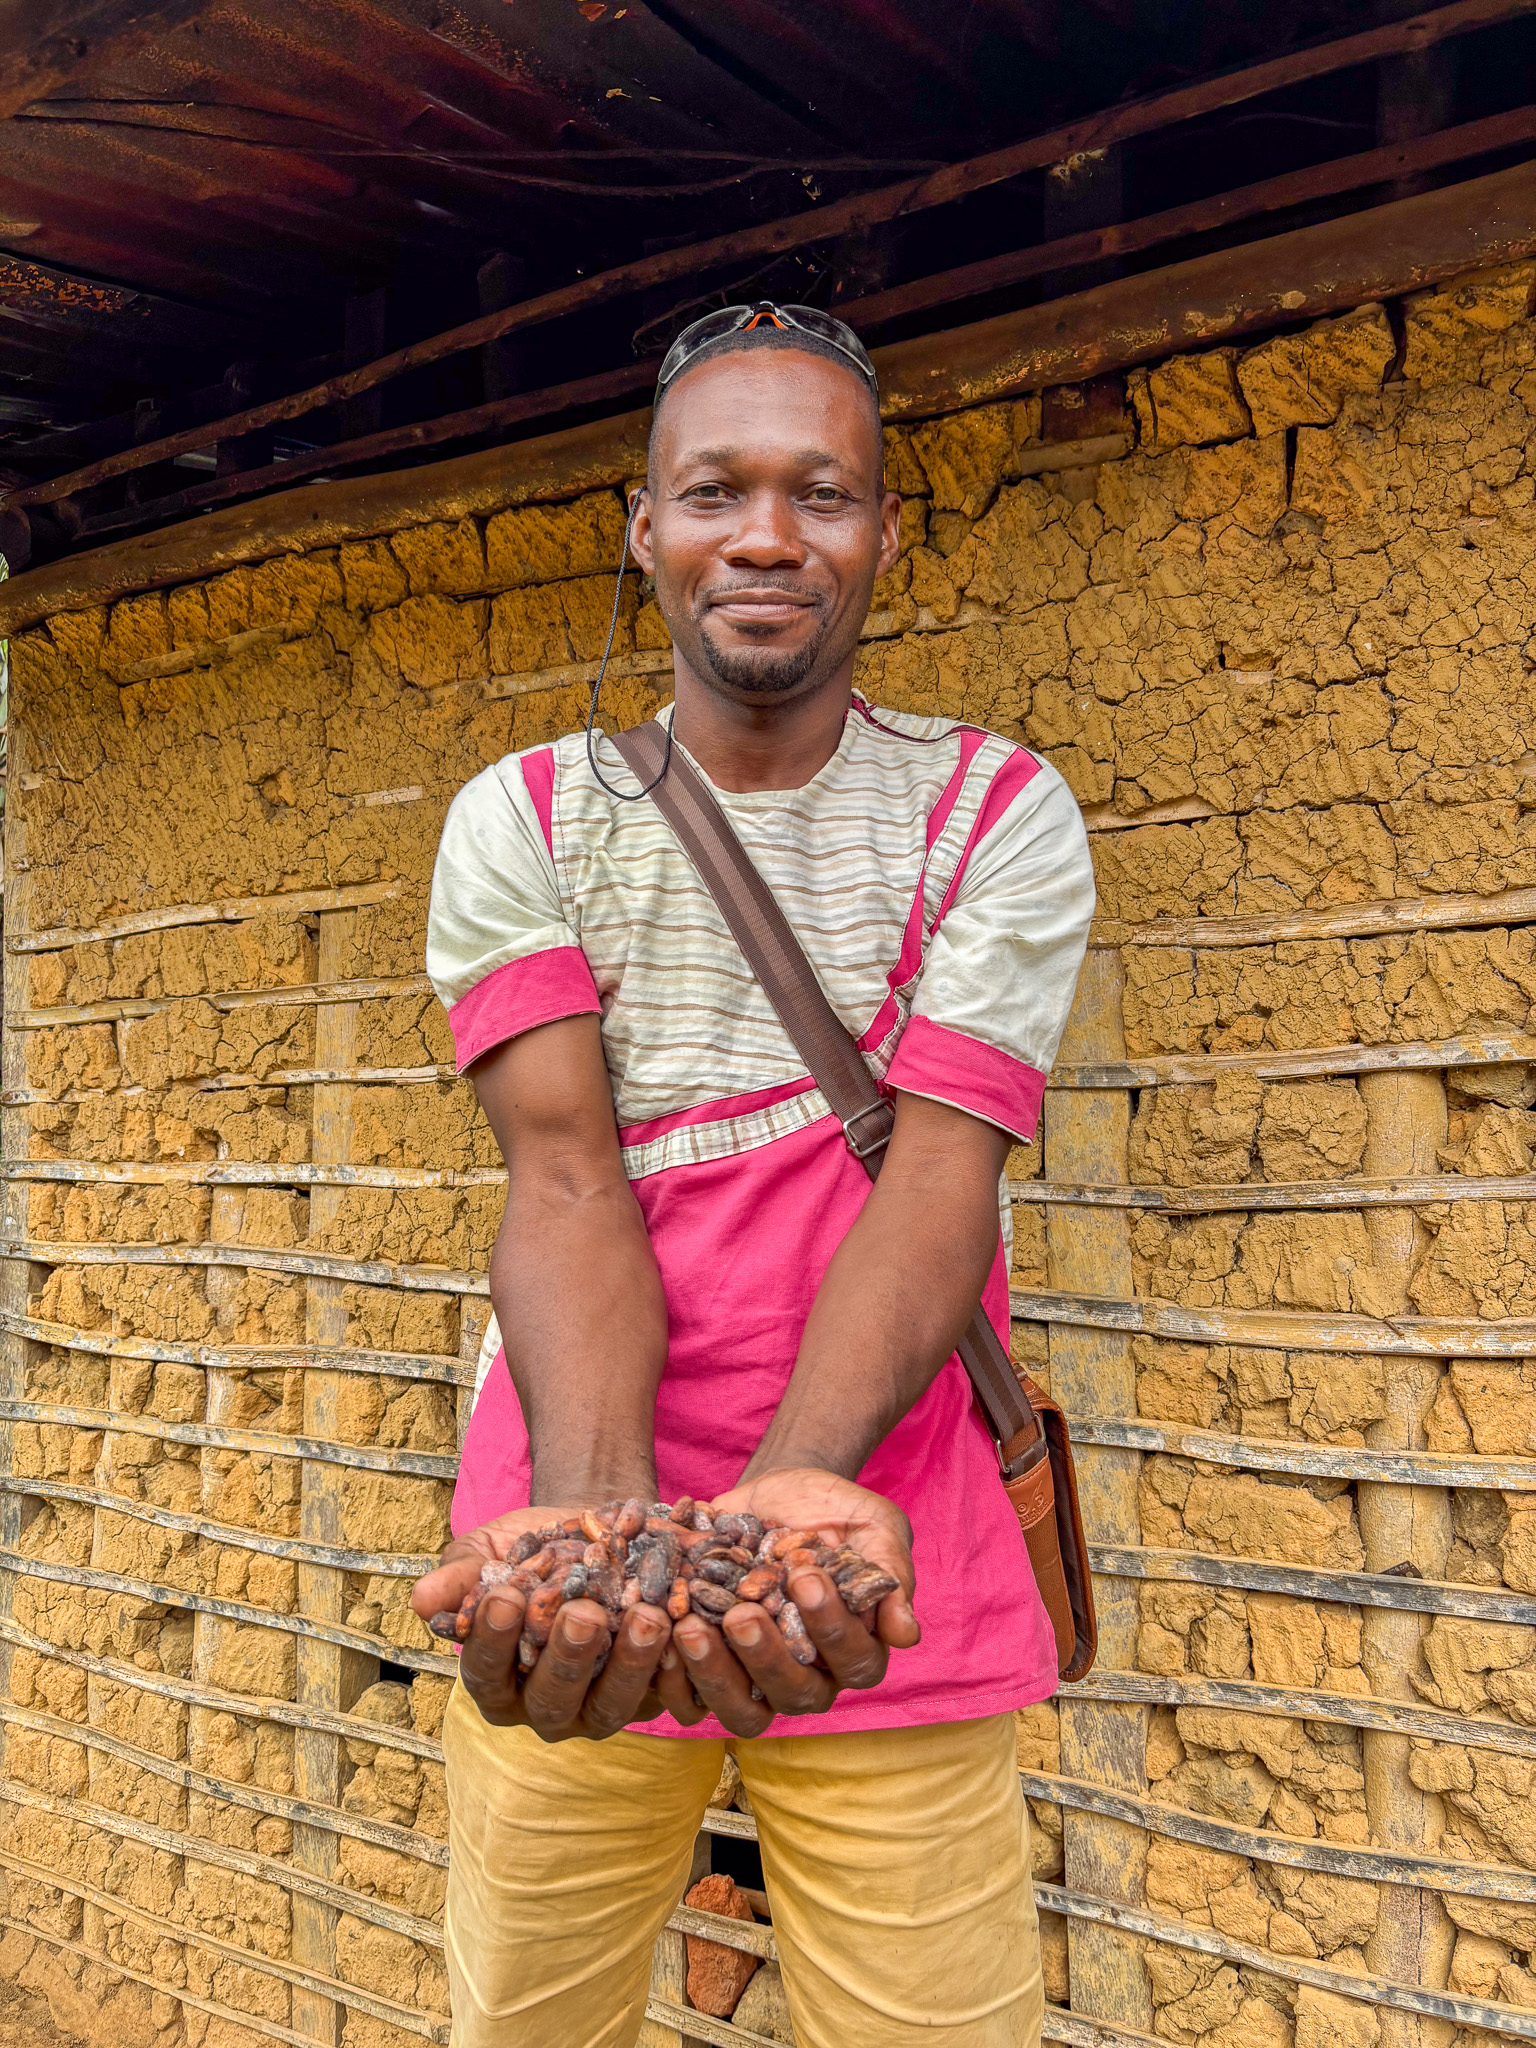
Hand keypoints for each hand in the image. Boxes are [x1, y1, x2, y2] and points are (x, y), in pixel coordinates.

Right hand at [409, 1508, 673, 1741]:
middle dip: (568, 1657)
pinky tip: (683, 1623)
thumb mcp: (490, 1550)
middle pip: (553, 1700)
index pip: (487, 1673)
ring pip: (612, 1705)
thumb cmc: (530, 1546)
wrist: (596, 1530)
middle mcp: (546, 1707)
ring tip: (644, 1616)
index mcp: (497, 1681)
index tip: (504, 1596)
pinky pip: (665, 1692)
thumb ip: (462, 1574)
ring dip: (630, 1664)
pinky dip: (675, 1662)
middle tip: (582, 1612)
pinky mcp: (653, 1693)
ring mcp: (601, 1706)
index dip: (493, 1640)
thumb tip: (422, 1600)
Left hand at [651, 1468, 919, 1738]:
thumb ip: (891, 1574)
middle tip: (741, 1613)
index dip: (830, 1627)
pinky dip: (670, 1673)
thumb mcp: (873, 1527)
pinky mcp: (712, 1667)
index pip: (852, 1660)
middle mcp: (809, 1675)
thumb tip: (907, 1634)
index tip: (805, 1577)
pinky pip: (689, 1693)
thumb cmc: (835, 1512)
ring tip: (689, 1626)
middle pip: (793, 1693)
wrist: (777, 1495)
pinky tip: (656, 1632)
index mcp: (855, 1649)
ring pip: (740, 1706)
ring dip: (713, 1673)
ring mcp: (757, 1676)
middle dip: (765, 1657)